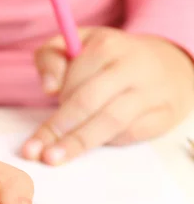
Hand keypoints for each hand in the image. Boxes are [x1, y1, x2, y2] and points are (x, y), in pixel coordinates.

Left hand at [22, 27, 193, 164]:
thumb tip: (49, 88)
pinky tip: (91, 147)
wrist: (168, 66)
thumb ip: (51, 59)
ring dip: (78, 142)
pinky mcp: (163, 115)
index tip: (35, 122)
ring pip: (110, 121)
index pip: (73, 80)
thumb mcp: (76, 45)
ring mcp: (150, 92)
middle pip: (89, 102)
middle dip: (58, 128)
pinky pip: (131, 133)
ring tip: (54, 158)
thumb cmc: (109, 59)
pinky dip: (108, 142)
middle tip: (35, 152)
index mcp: (107, 46)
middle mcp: (132, 67)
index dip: (54, 103)